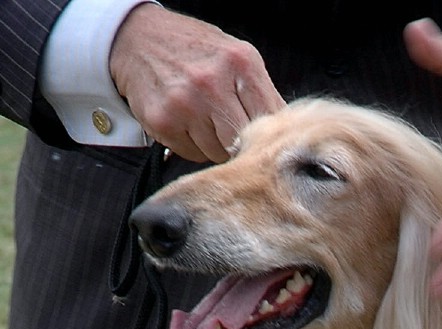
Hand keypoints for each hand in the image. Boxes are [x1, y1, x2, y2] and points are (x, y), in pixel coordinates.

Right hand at [110, 3, 284, 163]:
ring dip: (215, 146)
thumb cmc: (193, 51)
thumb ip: (261, 93)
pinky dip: (192, 145)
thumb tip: (284, 136)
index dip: (267, 137)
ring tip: (202, 118)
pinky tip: (184, 121)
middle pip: (244, 144)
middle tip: (228, 127)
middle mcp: (213, 82)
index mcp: (241, 64)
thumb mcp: (236, 58)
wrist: (138, 39)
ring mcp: (186, 103)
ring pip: (219, 155)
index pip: (272, 121)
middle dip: (240, 144)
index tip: (261, 140)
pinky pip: (193, 155)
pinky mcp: (164, 122)